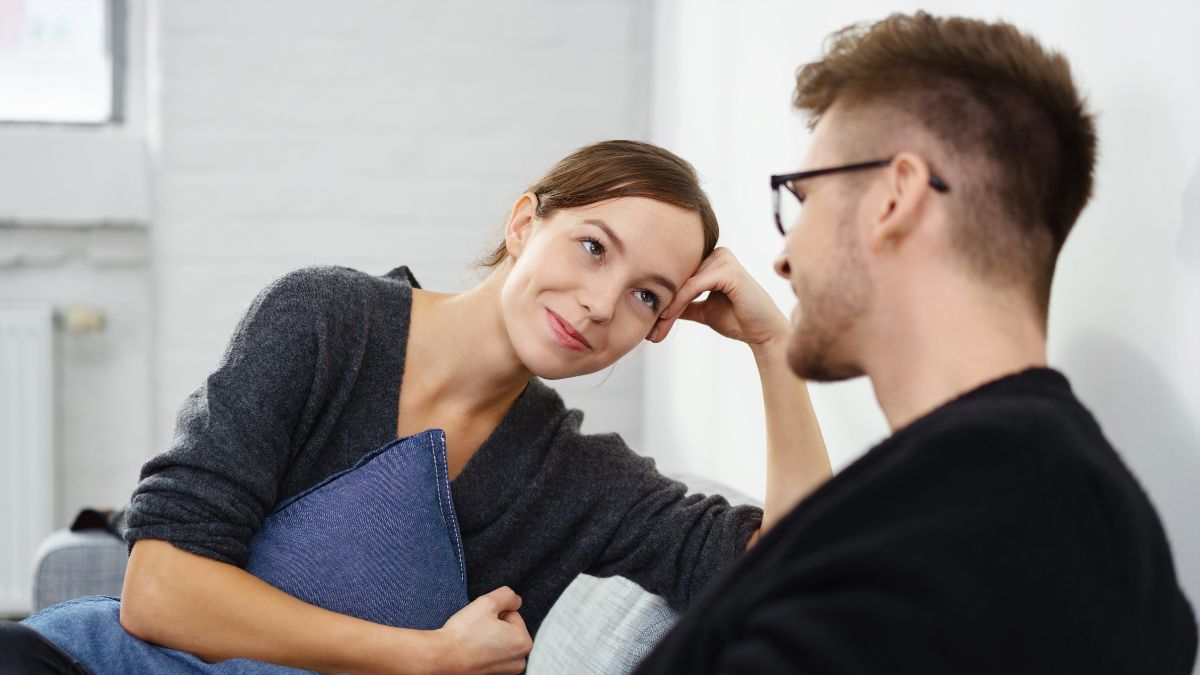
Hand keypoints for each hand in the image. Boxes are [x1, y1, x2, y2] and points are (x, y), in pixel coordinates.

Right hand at [431, 587, 531, 674]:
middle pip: (508, 629)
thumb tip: (515, 600)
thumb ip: (507, 595)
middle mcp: (519, 661)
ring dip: (489, 637)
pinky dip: (484, 650)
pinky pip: (491, 654)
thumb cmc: (464, 633)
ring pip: (500, 641)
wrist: (441, 658)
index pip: (512, 614)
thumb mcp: (488, 602)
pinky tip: (472, 650)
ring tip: (474, 640)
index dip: (495, 613)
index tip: (482, 621)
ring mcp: (507, 671)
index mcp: (523, 643)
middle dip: (494, 626)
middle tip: (476, 630)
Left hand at [648, 247, 788, 351]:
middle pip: (679, 277)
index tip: (647, 320)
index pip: (678, 274)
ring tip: (656, 329)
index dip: (661, 296)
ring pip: (683, 282)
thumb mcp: (702, 310)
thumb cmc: (737, 319)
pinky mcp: (729, 271)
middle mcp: (717, 254)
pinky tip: (667, 316)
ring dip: (667, 306)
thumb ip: (683, 304)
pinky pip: (694, 286)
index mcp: (711, 259)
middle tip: (649, 330)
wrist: (763, 333)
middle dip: (662, 303)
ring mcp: (724, 259)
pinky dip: (679, 302)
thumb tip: (657, 305)